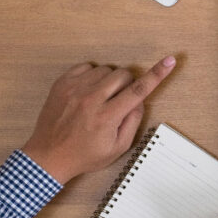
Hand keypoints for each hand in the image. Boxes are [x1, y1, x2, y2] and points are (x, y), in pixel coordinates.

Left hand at [22, 56, 175, 183]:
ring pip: (106, 69)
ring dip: (110, 81)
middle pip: (123, 75)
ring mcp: (74, 89)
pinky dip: (93, 76)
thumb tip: (139, 100)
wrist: (48, 157)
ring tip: (101, 98)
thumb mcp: (118, 147)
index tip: (170, 61)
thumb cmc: (85, 155)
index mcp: (107, 117)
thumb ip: (133, 121)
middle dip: (128, 84)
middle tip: (120, 100)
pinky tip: (89, 91)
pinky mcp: (62, 84)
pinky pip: (87, 67)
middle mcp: (90, 100)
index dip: (157, 74)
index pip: (139, 90)